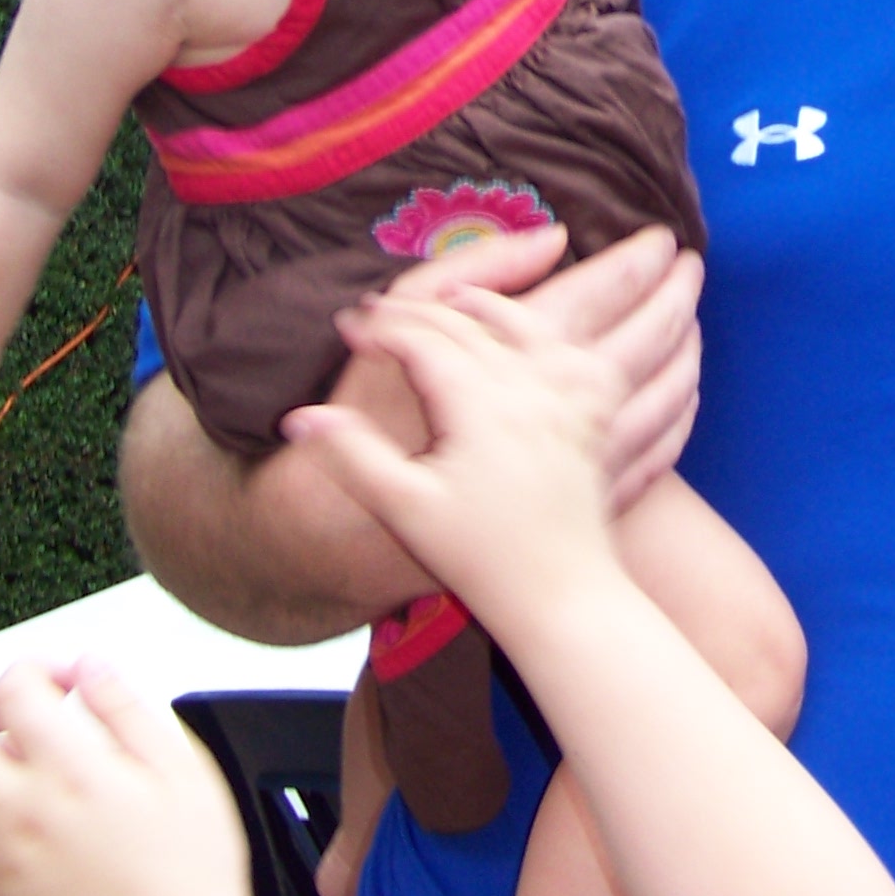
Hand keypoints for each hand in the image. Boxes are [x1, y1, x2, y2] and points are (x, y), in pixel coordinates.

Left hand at [0, 659, 253, 895]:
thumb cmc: (185, 880)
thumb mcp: (183, 772)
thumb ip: (129, 709)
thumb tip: (93, 671)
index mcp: (68, 772)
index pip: (17, 690)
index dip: (41, 668)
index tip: (66, 678)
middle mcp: (18, 812)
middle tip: (7, 711)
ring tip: (7, 764)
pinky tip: (13, 820)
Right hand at [288, 290, 625, 634]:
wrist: (564, 598)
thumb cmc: (481, 561)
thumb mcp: (404, 510)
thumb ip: (352, 456)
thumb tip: (300, 419)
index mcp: (480, 406)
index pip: (424, 338)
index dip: (380, 325)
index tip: (347, 324)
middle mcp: (531, 391)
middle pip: (475, 323)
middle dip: (423, 309)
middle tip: (382, 312)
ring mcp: (570, 402)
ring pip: (533, 326)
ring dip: (494, 304)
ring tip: (458, 297)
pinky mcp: (594, 420)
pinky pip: (580, 354)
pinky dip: (554, 334)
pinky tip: (537, 336)